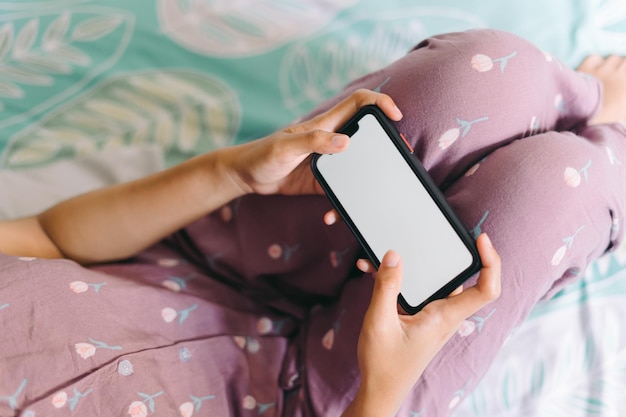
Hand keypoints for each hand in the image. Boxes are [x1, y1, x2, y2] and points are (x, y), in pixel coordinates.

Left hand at [221, 89, 402, 195]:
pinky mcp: (323, 183)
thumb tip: (346, 142)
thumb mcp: (286, 146)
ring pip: (359, 165)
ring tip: (378, 190)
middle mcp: (331, 141)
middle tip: (400, 155)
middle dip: (387, 142)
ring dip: (371, 177)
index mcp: (325, 125)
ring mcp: (329, 163)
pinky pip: (341, 192)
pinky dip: (341, 204)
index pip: (358, 104)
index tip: (395, 115)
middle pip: (368, 135)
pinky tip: (332, 215)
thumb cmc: (262, 154)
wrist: (246, 177)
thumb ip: (313, 141)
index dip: (379, 103)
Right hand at [343, 233, 500, 416]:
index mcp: (444, 317)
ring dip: (420, 265)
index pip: (486, 289)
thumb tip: (394, 255)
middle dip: (454, 253)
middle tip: (443, 232)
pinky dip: (402, 280)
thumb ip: (387, 287)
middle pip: (465, 279)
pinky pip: (420, 292)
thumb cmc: (383, 364)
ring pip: (439, 283)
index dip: (491, 261)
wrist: (380, 390)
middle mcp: (445, 316)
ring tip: (392, 252)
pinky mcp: (422, 319)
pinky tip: (376, 273)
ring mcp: (434, 317)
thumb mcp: (379, 322)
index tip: (480, 239)